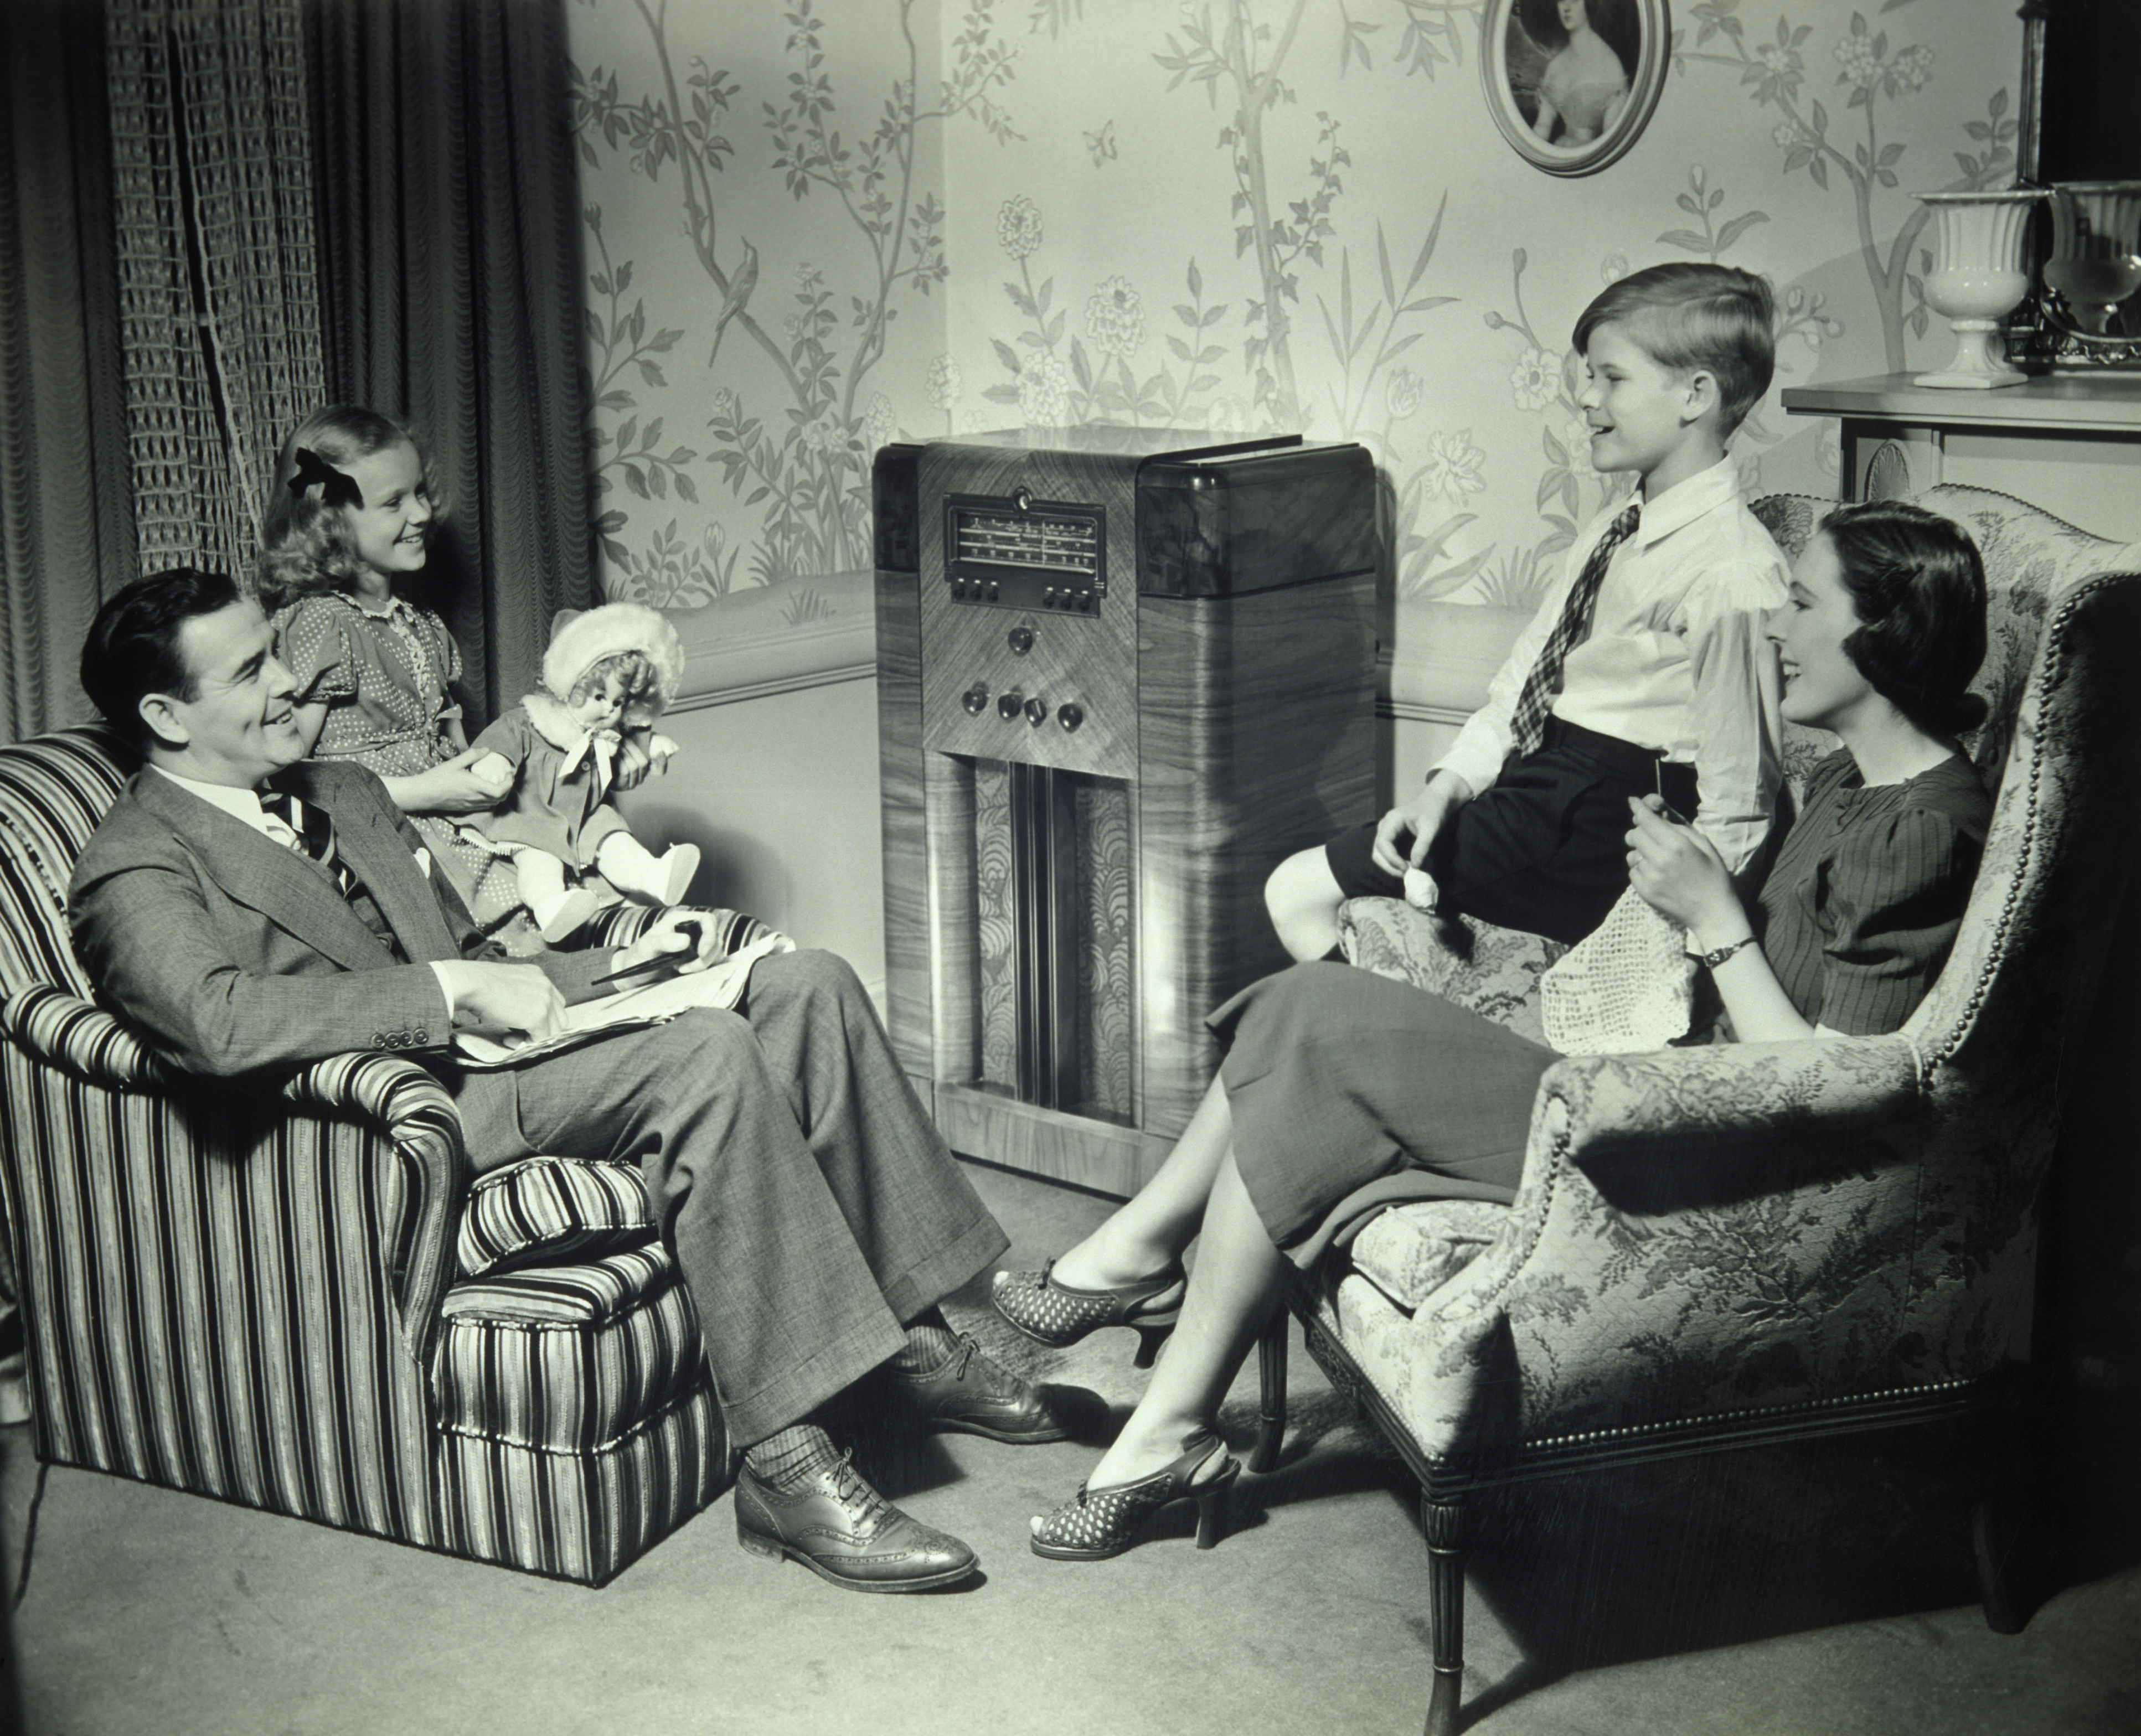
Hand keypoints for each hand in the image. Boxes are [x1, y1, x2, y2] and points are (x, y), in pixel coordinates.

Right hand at [391, 747, 514, 815]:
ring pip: (493, 803)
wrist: (423, 794)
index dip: (509, 783)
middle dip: (507, 788)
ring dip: (500, 794)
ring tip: (498, 782)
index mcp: (474, 786)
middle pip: (500, 799)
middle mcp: (475, 798)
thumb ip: (472, 755)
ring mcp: (471, 805)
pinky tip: (486, 790)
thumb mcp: (454, 762)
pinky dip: (491, 799)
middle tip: (506, 776)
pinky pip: (485, 806)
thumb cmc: (437, 777)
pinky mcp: (466, 809)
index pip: (500, 791)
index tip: (508, 773)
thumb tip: (486, 750)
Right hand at [446, 961, 566, 1045]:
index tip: (524, 1024)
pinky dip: (525, 1043)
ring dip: (534, 1037)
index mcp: (538, 975)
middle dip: (543, 1029)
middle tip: (519, 1033)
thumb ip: (521, 995)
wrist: (471, 983)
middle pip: (560, 1017)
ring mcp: (545, 1001)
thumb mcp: (508, 983)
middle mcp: (546, 985)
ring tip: (510, 1036)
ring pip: (554, 1030)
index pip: (555, 1002)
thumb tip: (523, 1017)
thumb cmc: (479, 984)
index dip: (543, 1017)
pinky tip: (506, 1037)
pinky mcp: (538, 1016)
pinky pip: (541, 1039)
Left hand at [611, 913, 711, 979]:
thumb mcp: (647, 948)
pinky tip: (687, 972)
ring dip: (704, 964)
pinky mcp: (698, 960)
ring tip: (682, 969)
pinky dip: (704, 969)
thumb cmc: (638, 957)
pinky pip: (712, 963)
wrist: (636, 975)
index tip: (701, 953)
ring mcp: (696, 945)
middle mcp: (691, 930)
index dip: (710, 935)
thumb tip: (686, 940)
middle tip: (686, 967)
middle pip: (715, 938)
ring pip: (716, 952)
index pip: (708, 920)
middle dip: (706, 956)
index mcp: (681, 920)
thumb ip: (664, 942)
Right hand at [1370, 771, 1472, 880]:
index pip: (1383, 843)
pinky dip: (1395, 863)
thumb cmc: (1434, 811)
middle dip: (1389, 866)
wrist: (1436, 801)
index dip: (1392, 859)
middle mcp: (1385, 826)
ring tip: (1408, 872)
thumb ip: (1423, 845)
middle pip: (1377, 851)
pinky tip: (1409, 867)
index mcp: (1392, 820)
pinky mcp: (1392, 838)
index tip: (1406, 868)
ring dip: (1391, 866)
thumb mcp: (1432, 827)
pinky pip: (1387, 854)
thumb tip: (1416, 866)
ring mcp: (1386, 832)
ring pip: (1380, 855)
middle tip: (1407, 875)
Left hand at [1625, 796, 1745, 946]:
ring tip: (1660, 859)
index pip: (1647, 820)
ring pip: (1632, 854)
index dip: (1639, 808)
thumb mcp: (1703, 844)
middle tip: (1653, 835)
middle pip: (1634, 834)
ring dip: (1641, 852)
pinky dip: (1642, 869)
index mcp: (1677, 845)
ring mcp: (1650, 877)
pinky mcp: (1644, 891)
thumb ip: (1678, 827)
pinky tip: (1659, 874)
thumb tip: (1656, 812)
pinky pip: (1633, 871)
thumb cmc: (1713, 875)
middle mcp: (1660, 859)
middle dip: (1641, 831)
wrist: (1713, 912)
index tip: (1633, 801)